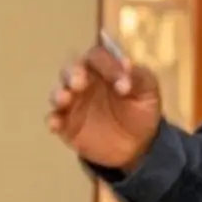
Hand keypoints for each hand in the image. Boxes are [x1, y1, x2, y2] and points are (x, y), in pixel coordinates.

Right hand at [46, 36, 162, 169]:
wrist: (136, 145)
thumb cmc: (141, 109)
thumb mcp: (148, 91)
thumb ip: (140, 76)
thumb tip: (127, 63)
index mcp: (104, 68)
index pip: (99, 57)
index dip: (109, 65)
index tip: (123, 84)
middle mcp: (84, 80)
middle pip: (71, 69)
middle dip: (73, 73)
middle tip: (79, 82)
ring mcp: (73, 103)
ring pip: (59, 91)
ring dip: (59, 93)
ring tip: (65, 99)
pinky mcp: (66, 124)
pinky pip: (54, 119)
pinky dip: (53, 120)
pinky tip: (55, 124)